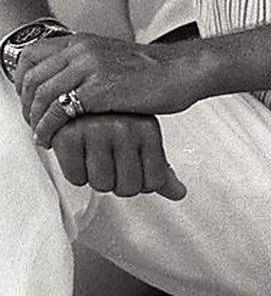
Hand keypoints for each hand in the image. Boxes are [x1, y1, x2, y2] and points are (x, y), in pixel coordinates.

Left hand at [15, 34, 202, 145]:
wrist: (181, 72)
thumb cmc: (155, 70)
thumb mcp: (112, 57)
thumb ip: (88, 64)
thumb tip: (70, 80)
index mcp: (82, 42)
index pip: (32, 56)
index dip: (21, 81)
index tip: (26, 99)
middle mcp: (80, 51)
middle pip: (32, 77)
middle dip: (25, 104)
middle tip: (31, 121)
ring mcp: (88, 69)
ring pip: (41, 95)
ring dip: (34, 119)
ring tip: (41, 133)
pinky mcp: (98, 91)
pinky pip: (59, 111)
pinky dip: (49, 127)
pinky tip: (52, 137)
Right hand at [49, 113, 186, 199]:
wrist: (73, 101)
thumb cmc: (111, 121)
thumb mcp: (141, 140)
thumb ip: (160, 169)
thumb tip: (178, 193)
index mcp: (147, 128)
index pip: (153, 183)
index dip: (140, 182)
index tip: (130, 166)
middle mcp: (124, 128)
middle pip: (127, 188)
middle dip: (117, 182)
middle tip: (109, 163)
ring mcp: (95, 130)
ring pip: (102, 185)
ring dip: (96, 178)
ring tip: (94, 157)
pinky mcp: (67, 136)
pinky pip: (77, 178)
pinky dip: (76, 173)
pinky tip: (79, 155)